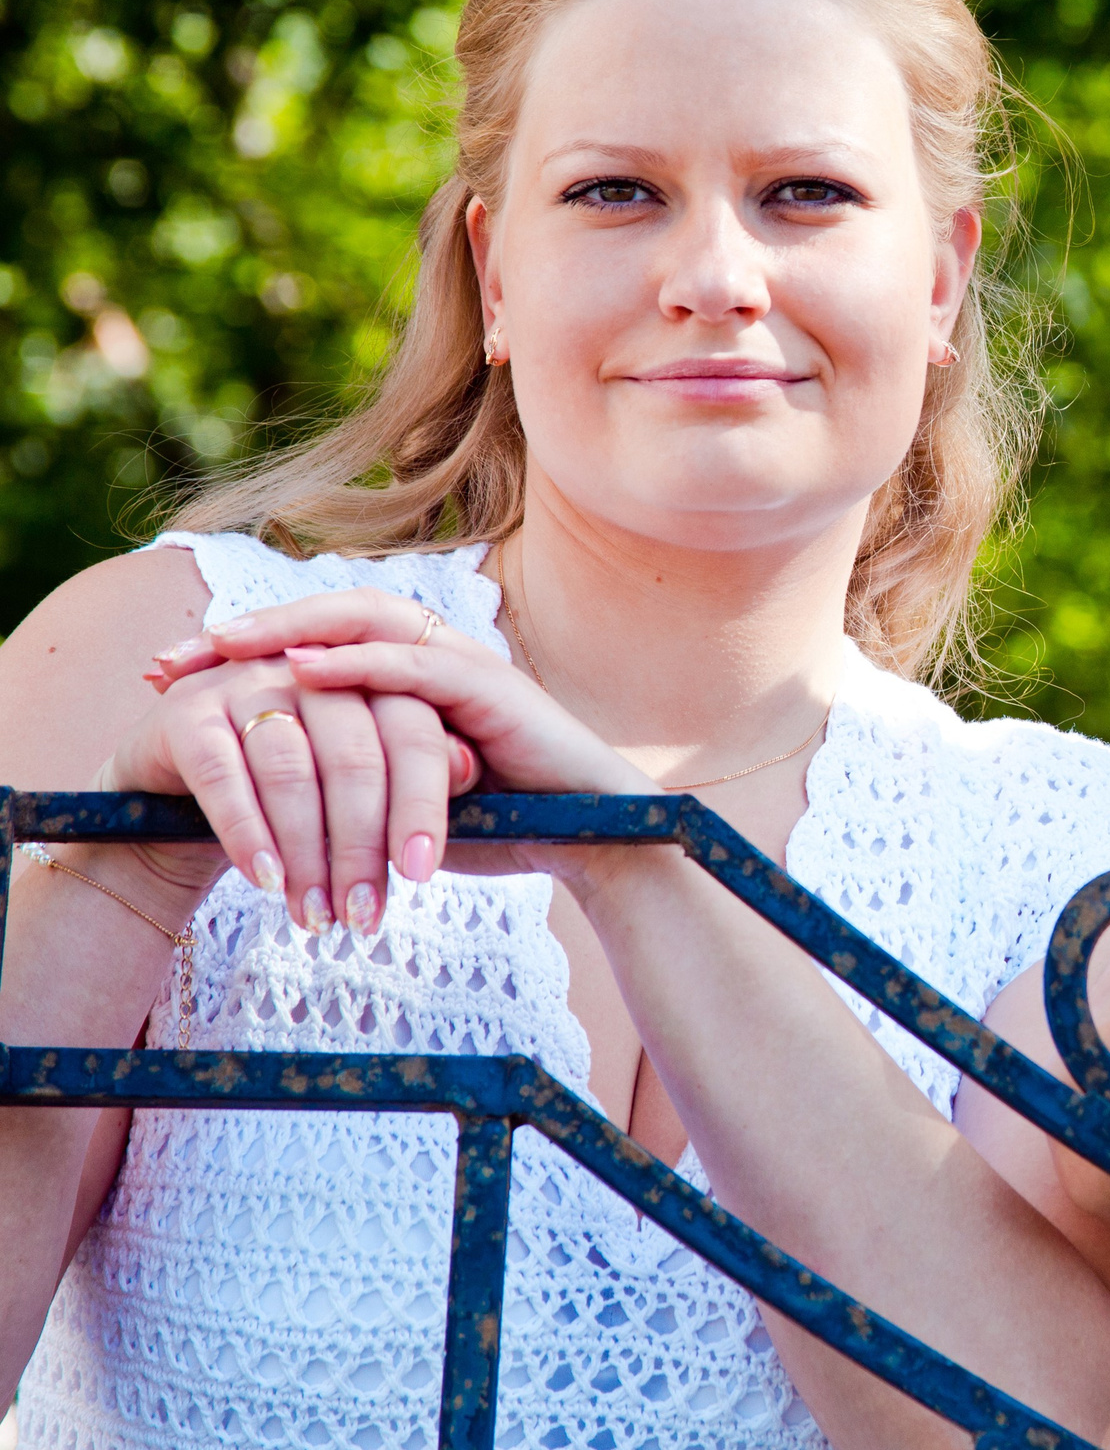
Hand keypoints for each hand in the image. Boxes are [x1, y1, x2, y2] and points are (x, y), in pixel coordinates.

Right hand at [102, 644, 479, 933]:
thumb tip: (469, 769)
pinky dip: (249, 834)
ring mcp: (245, 682)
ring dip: (308, 854)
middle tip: (366, 914)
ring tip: (320, 915)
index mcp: (368, 674)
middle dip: (363, 844)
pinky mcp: (187, 712)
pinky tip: (268, 881)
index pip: (412, 734)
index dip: (420, 805)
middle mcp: (310, 669)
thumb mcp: (361, 783)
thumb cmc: (295, 797)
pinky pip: (225, 776)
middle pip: (356, 756)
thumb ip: (420, 768)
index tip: (422, 873)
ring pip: (293, 771)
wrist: (182, 798)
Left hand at [138, 588, 655, 915]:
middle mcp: (443, 654)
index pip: (323, 637)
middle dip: (248, 628)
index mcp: (420, 675)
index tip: (172, 672)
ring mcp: (469, 664)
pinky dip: (352, 661)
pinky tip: (299, 668)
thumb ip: (357, 780)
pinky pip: (411, 663)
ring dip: (290, 628)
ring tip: (225, 645)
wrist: (598, 838)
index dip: (248, 647)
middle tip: (173, 656)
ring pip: (368, 619)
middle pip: (333, 610)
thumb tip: (277, 795)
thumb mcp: (407, 801)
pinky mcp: (493, 689)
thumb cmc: (509, 825)